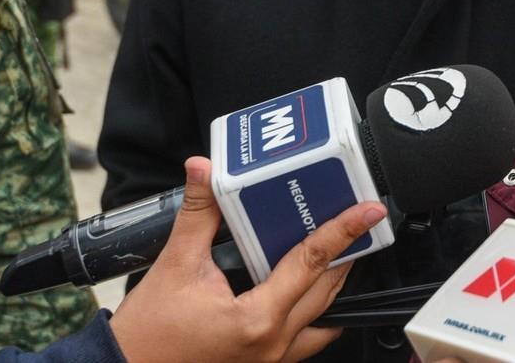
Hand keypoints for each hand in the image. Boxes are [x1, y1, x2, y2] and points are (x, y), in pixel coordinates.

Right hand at [110, 157, 385, 362]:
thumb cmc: (145, 336)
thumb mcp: (174, 267)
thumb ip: (197, 215)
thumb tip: (203, 170)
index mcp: (257, 319)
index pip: (312, 262)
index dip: (344, 231)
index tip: (369, 211)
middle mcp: (273, 345)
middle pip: (328, 291)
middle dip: (346, 254)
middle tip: (358, 222)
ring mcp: (271, 362)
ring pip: (323, 319)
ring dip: (333, 286)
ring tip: (339, 253)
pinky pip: (306, 341)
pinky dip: (315, 313)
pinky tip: (310, 292)